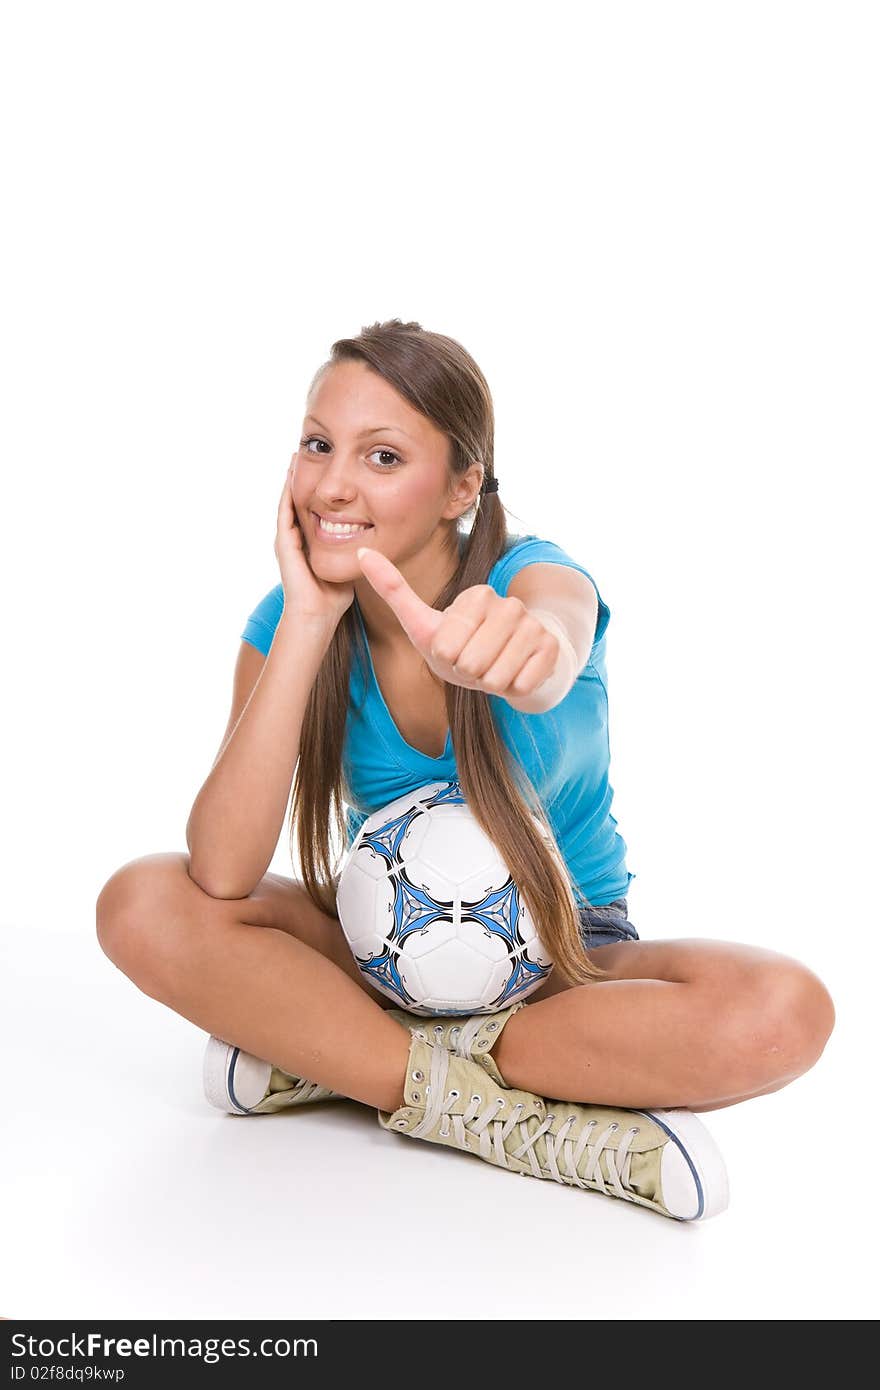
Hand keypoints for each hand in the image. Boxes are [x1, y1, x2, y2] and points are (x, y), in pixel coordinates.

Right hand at [274, 465, 354, 626]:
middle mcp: (295, 538)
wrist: (317, 615)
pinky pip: (285, 512)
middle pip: (298, 500)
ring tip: (296, 455)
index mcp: (308, 542)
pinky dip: (287, 493)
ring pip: (287, 502)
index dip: (318, 489)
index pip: (311, 508)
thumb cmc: (334, 598)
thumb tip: (374, 538)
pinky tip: (290, 475)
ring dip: (291, 479)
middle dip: (302, 477)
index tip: (326, 468)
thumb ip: (356, 549)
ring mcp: (287, 540)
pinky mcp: (285, 544)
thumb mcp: (349, 563)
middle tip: (307, 451)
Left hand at [356, 545, 576, 704]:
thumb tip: (360, 553)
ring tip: (494, 667)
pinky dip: (513, 688)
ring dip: (490, 682)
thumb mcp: (423, 623)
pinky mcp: (551, 648)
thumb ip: (393, 589)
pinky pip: (520, 685)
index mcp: (477, 595)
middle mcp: (509, 604)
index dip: (447, 659)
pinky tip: (516, 673)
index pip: (447, 647)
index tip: (456, 648)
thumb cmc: (462, 647)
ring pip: (496, 676)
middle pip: (471, 664)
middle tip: (476, 662)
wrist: (513, 665)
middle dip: (469, 673)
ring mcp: (533, 625)